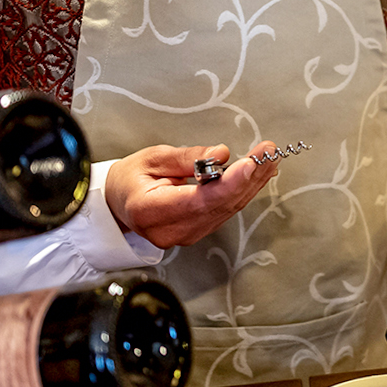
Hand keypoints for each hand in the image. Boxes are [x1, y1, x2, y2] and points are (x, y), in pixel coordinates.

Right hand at [105, 141, 278, 247]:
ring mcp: (184, 235)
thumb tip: (220, 154)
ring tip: (268, 157)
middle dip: (248, 177)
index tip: (250, 163)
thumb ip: (186, 157)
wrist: (118, 203)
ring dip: (251, 182)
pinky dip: (243, 191)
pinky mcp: (196, 232)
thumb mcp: (152, 158)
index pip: (198, 201)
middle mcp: (169, 230)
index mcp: (150, 212)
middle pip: (219, 205)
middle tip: (267, 151)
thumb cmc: (130, 180)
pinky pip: (225, 211)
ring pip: (227, 209)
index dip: (229, 183)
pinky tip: (257, 174)